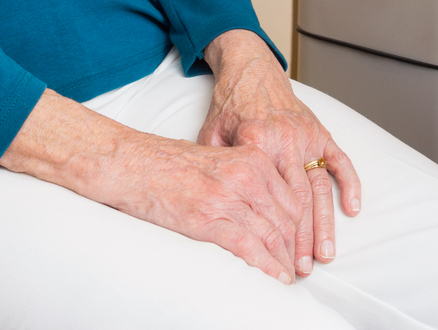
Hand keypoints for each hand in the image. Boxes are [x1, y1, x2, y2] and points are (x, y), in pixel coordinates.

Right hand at [0, 88, 305, 283]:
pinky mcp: (210, 219)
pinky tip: (274, 277)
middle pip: (288, 219)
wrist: (133, 164)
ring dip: (285, 261)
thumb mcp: (219, 160)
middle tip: (302, 267)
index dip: (302, 226)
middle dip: (297, 247)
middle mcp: (248, 176)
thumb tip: (264, 208)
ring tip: (290, 277)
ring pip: (273, 235)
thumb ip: (245, 177)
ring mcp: (230, 197)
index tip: (303, 244)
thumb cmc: (170, 163)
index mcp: (253, 159)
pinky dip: (266, 266)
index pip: (292, 198)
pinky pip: (249, 247)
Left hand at [200, 30, 359, 277]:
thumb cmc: (229, 106)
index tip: (276, 259)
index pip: (271, 199)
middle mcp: (286, 141)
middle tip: (304, 268)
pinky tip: (353, 209)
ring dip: (325, 223)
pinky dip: (350, 184)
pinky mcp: (320, 131)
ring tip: (325, 254)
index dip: (276, 233)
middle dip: (303, 239)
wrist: (251, 71)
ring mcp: (307, 136)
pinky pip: (340, 160)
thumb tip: (211, 208)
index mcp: (258, 143)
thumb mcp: (211, 136)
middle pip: (299, 200)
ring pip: (320, 187)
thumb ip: (215, 168)